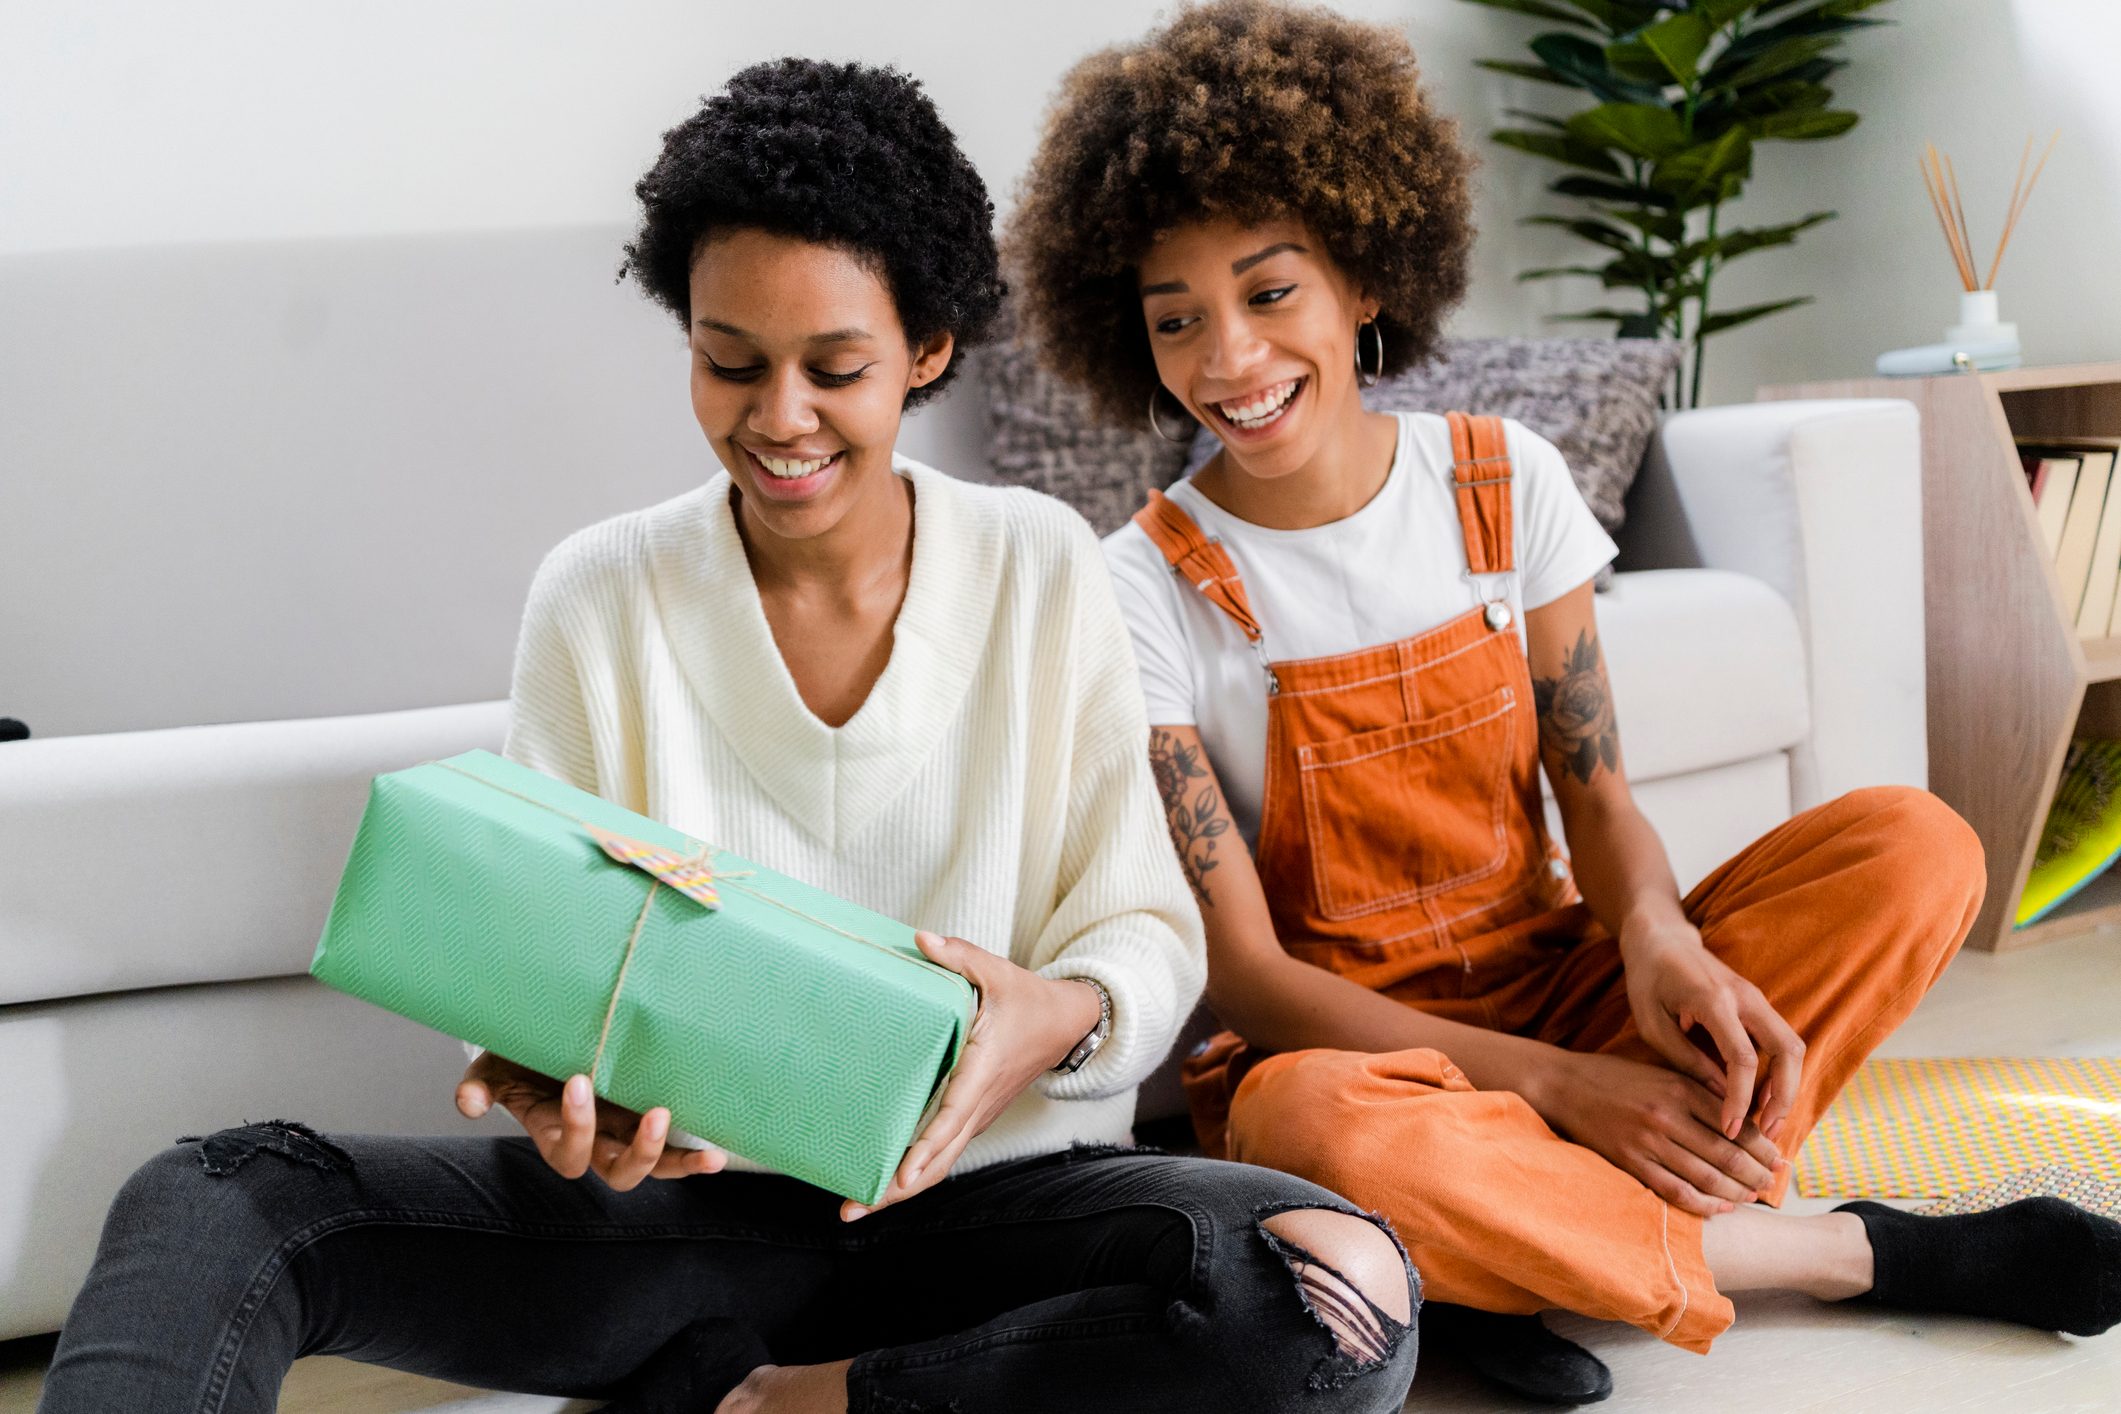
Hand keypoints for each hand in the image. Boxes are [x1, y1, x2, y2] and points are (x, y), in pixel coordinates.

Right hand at [456, 1050, 724, 1190]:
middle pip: (615, 1171)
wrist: (548, 1039)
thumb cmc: (519, 1056)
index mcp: (554, 1130)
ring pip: (648, 1169)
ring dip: (672, 1159)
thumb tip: (468, 1104)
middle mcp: (592, 1140)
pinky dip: (692, 1160)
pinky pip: (671, 1153)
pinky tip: (716, 1155)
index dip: (576, 1125)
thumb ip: (480, 1086)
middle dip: (638, 1151)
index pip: (567, 1149)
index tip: (580, 1080)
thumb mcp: (494, 1067)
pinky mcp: (644, 1120)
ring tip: (703, 1152)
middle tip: (655, 1112)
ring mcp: (621, 1133)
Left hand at [841, 931, 1101, 1221]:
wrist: (1066, 1024)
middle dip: (897, 1191)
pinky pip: (942, 1153)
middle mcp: (978, 1105)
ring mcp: (976, 1116)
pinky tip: (883, 1182)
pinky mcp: (972, 1116)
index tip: (900, 1177)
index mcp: (982, 1072)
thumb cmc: (1030, 999)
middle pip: (938, 1162)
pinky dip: (915, 1172)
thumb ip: (959, 956)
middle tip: (852, 1209)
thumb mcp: (998, 972)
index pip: (951, 1119)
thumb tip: (921, 939)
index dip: (925, 1150)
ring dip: (901, 1190)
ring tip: (856, 1206)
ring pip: (939, 1164)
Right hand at [1545, 1050, 1788, 1217]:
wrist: (1563, 1085)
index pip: (1736, 1123)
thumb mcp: (1661, 1071)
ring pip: (1706, 1176)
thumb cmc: (1616, 1077)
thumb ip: (1699, 1090)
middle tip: (1773, 1184)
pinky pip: (1675, 1192)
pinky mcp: (1630, 1162)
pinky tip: (1720, 1209)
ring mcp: (1647, 1142)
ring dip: (1736, 1192)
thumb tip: (1743, 1116)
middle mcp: (1667, 1115)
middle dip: (1757, 1173)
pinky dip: (1703, 1204)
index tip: (1780, 1159)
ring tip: (1752, 1197)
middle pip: (1727, 1154)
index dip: (1764, 1146)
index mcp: (1679, 1088)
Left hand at [1620, 919, 1805, 1142]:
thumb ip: (1684, 1058)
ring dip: (1787, 1087)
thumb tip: (1719, 1096)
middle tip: (1766, 1132)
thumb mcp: (1652, 1023)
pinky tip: (1763, 1100)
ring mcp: (1757, 998)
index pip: (1742, 1057)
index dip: (1740, 1098)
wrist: (1661, 940)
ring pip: (1792, 1047)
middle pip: (1788, 1050)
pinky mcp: (1758, 1005)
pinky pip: (1781, 1042)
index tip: (1728, 1128)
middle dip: (1784, 1096)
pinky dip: (1780, 1073)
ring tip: (1767, 1123)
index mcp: (1714, 1000)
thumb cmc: (1649, 981)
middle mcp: (1746, 997)